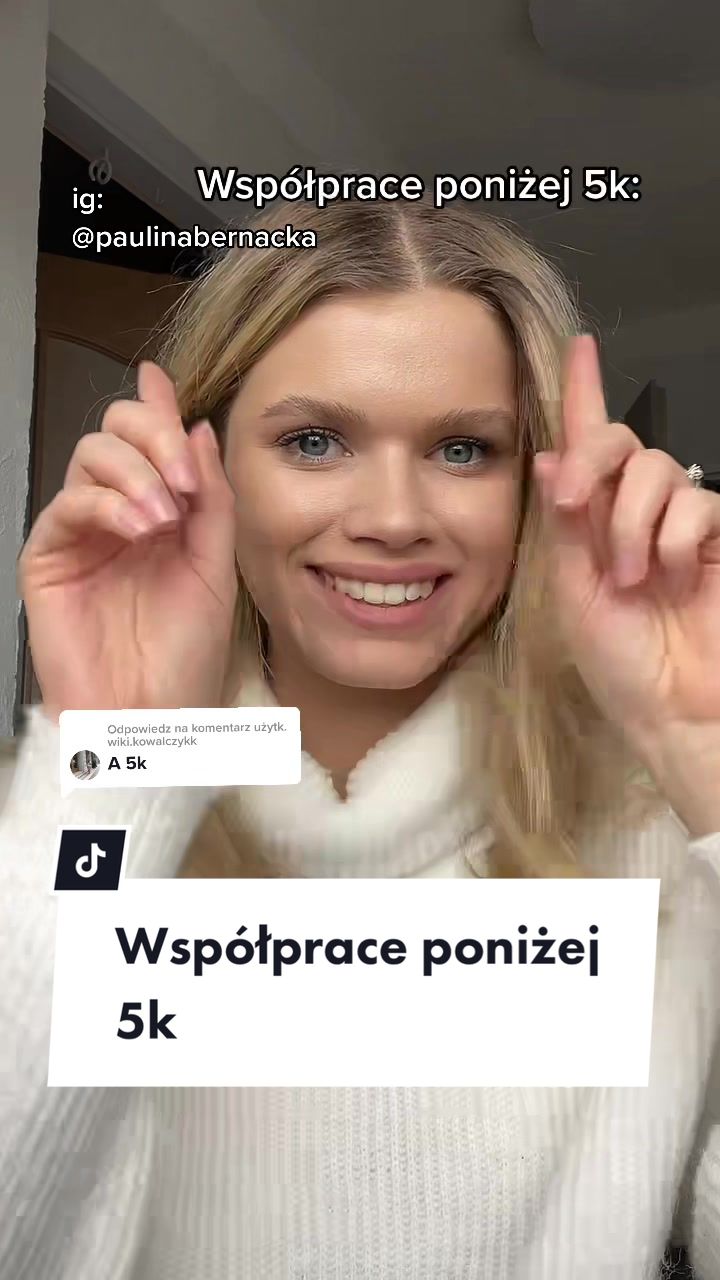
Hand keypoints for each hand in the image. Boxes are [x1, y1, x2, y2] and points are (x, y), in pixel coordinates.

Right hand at [19, 363, 237, 721]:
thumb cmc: (185, 656)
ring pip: (92, 456)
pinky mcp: (48, 558)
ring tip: (165, 519)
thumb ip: (210, 496)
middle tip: (185, 478)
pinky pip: (68, 503)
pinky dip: (109, 505)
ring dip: (136, 473)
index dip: (156, 406)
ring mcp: (81, 534)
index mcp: (160, 513)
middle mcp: (118, 514)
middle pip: (116, 433)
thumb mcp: (215, 567)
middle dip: (154, 437)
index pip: (150, 442)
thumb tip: (196, 424)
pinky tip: (141, 530)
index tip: (162, 380)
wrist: (153, 717)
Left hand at [534, 336, 719, 831]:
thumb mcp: (573, 593)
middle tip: (575, 503)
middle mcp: (633, 515)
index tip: (581, 348)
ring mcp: (679, 525)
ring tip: (631, 579)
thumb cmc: (620, 664)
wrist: (675, 708)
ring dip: (633, 521)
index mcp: (589, 526)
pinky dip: (675, 539)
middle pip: (621, 443)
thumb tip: (548, 456)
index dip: (584, 396)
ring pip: (658, 469)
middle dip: (594, 460)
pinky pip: (697, 502)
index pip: (586, 448)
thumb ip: (565, 524)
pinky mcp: (719, 536)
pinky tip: (671, 578)